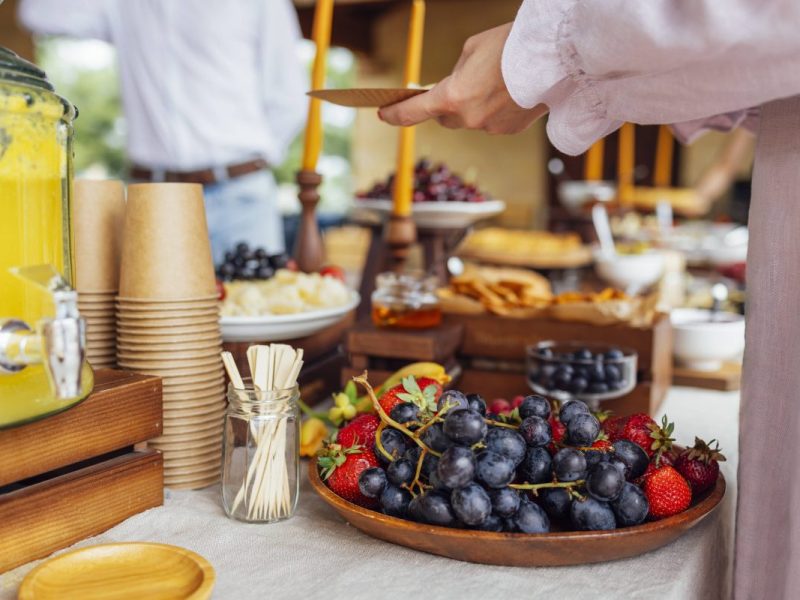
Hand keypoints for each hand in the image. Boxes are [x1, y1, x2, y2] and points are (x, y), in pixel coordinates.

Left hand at [379, 23, 547, 134]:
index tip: (384, 114)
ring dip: (475, 106)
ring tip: (495, 82)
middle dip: (445, 106)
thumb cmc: (510, 45)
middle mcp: (468, 118)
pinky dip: (496, 110)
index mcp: (452, 97)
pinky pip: (492, 122)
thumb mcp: (472, 49)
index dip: (396, 114)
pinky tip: (511, 92)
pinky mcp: (509, 131)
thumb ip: (456, 73)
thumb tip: (455, 87)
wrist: (553, 58)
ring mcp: (490, 128)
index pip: (414, 112)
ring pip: (471, 120)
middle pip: (445, 119)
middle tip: (457, 87)